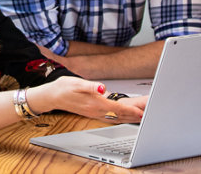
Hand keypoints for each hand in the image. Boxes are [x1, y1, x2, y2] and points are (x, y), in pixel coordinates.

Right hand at [28, 76, 145, 123]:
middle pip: (119, 115)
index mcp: (94, 103)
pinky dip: (121, 118)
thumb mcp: (76, 83)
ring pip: (116, 118)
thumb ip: (90, 86)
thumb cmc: (64, 88)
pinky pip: (111, 118)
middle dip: (134, 115)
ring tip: (141, 116)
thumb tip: (102, 87)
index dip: (131, 110)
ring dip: (129, 117)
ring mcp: (95, 113)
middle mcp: (96, 111)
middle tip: (148, 114)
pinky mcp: (94, 112)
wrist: (52, 96)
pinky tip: (125, 117)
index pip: (117, 108)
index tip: (142, 111)